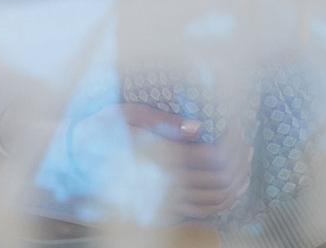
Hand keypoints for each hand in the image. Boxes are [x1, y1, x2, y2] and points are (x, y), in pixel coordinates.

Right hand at [71, 103, 252, 220]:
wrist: (78, 158)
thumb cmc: (101, 130)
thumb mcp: (129, 114)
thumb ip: (164, 120)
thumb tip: (198, 127)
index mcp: (161, 154)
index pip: (213, 157)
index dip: (231, 145)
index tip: (236, 133)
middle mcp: (167, 180)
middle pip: (221, 179)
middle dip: (239, 164)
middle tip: (247, 147)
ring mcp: (167, 197)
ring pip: (216, 199)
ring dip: (236, 184)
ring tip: (244, 166)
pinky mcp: (164, 206)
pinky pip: (202, 211)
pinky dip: (222, 202)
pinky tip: (227, 188)